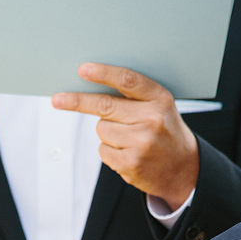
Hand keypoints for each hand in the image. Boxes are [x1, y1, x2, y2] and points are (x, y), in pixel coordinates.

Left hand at [52, 63, 199, 209]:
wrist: (183, 169)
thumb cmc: (164, 132)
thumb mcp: (159, 108)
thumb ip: (134, 97)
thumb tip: (91, 88)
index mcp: (159, 99)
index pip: (127, 81)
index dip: (103, 74)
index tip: (83, 70)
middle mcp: (152, 118)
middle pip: (104, 105)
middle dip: (77, 102)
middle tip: (57, 99)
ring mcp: (141, 142)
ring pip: (101, 129)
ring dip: (108, 134)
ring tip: (129, 140)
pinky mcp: (131, 162)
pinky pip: (103, 150)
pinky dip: (110, 152)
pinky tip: (128, 154)